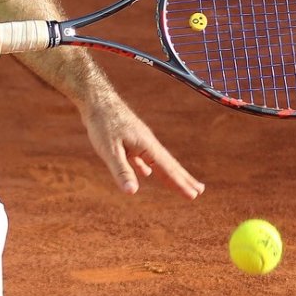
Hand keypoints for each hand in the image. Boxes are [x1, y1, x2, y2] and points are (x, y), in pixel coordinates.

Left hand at [81, 92, 203, 198]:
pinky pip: (143, 157)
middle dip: (183, 179)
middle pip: (169, 165)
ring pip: (158, 161)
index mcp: (147, 146)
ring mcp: (140, 140)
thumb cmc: (103, 124)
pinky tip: (146, 173)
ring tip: (179, 184)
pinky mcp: (130, 139)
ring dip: (169, 174)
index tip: (194, 195)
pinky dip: (148, 167)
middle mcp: (148, 143)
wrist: (97, 100)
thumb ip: (122, 171)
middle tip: (199, 191)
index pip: (168, 169)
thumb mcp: (110, 151)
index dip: (180, 183)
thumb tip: (132, 192)